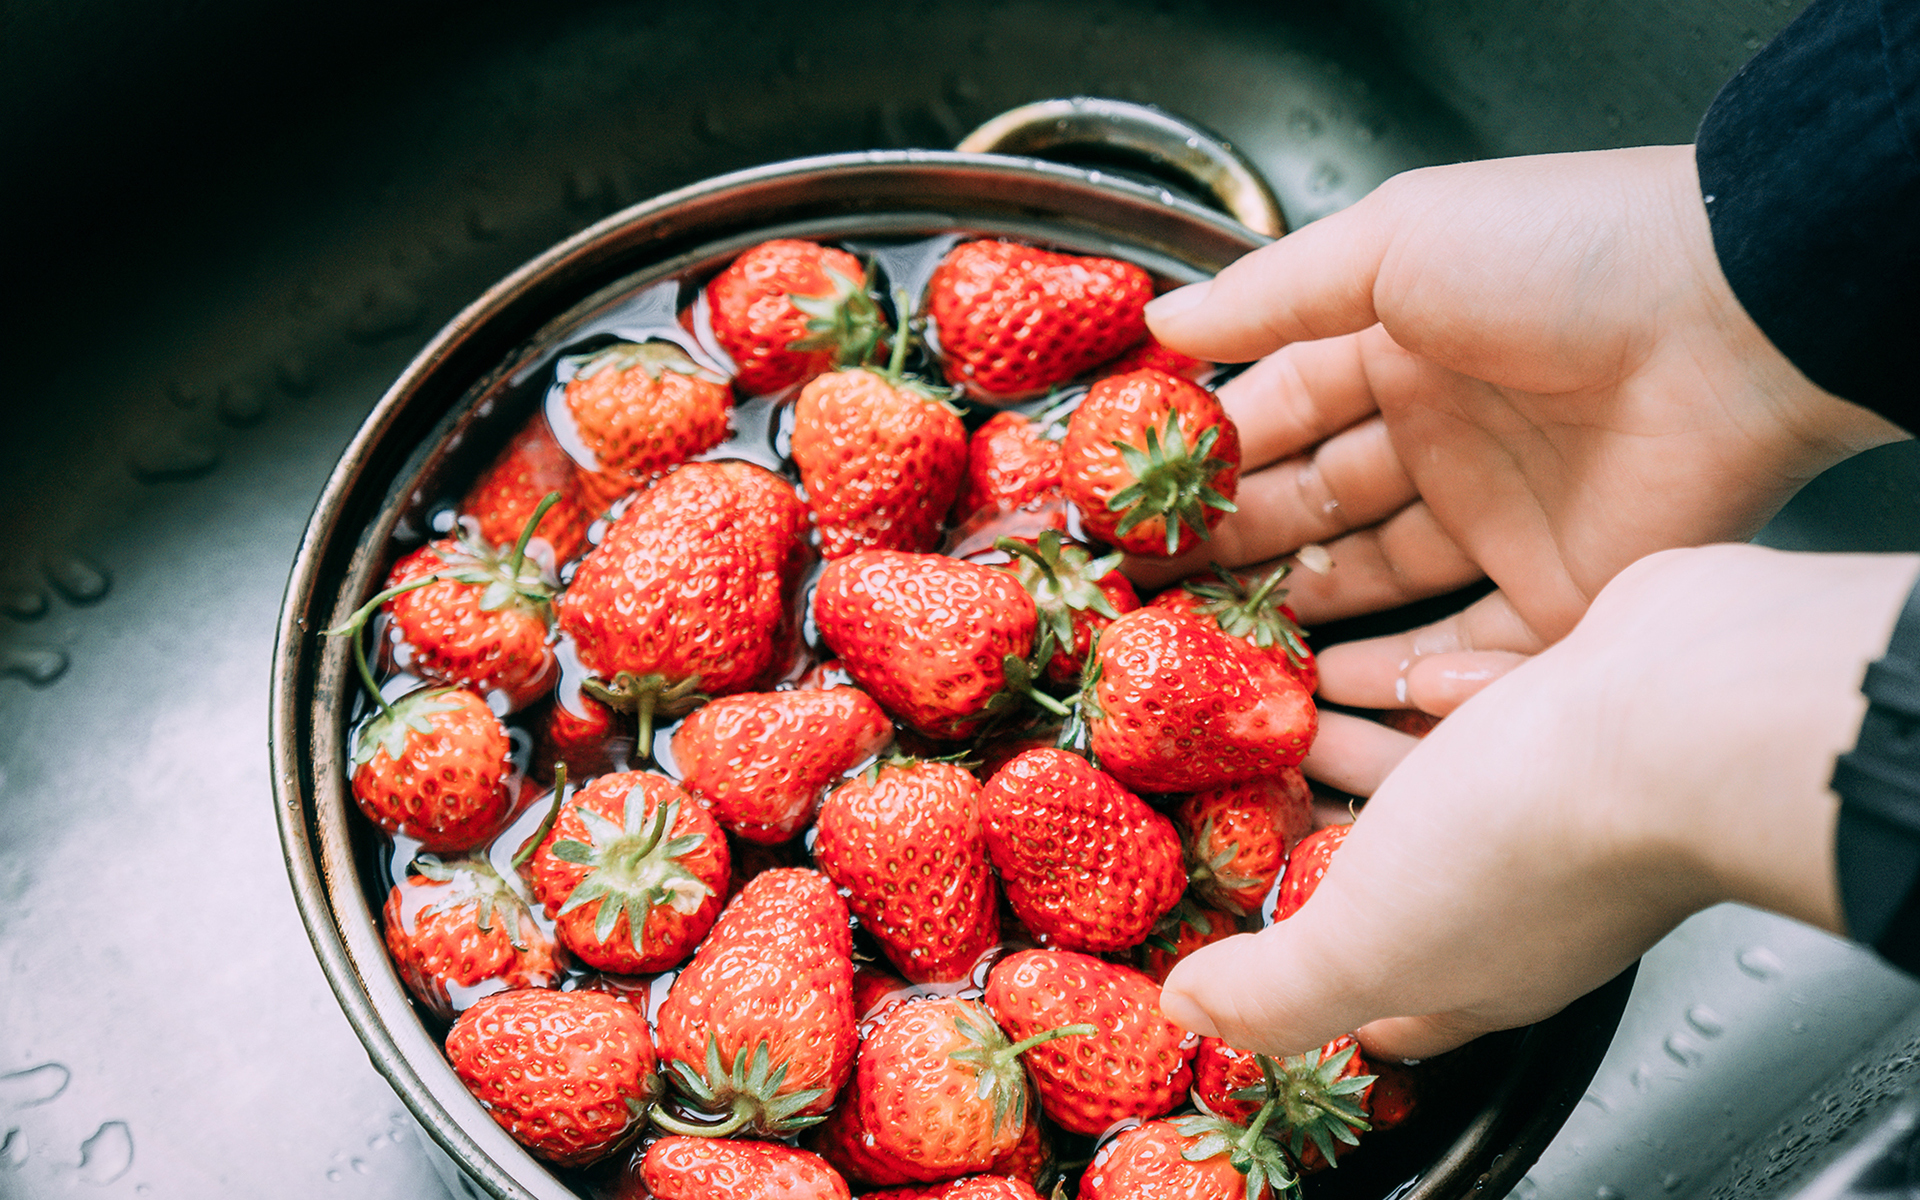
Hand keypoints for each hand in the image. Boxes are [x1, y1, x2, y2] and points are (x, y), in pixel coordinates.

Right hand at [1135, 146, 1904, 667]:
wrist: (1732, 320)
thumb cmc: (1562, 258)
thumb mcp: (1393, 245)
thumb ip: (1271, 296)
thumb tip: (1162, 328)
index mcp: (1400, 349)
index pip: (1278, 411)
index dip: (1204, 455)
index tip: (1131, 501)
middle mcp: (1442, 437)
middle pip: (1312, 503)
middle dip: (1229, 543)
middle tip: (1148, 588)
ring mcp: (1496, 521)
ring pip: (1370, 583)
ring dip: (1292, 612)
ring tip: (1209, 645)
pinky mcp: (1553, 597)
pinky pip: (1459, 651)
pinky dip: (1392, 676)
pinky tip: (1318, 689)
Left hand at [1160, 544, 1919, 1060]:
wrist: (1680, 715)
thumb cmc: (1528, 842)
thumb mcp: (1363, 942)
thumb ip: (1275, 987)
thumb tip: (1195, 1011)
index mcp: (1475, 969)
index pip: (1382, 995)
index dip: (1309, 971)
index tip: (1244, 929)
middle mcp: (1526, 890)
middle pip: (1402, 871)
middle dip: (1322, 832)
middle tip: (1254, 786)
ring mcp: (1562, 794)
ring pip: (1440, 775)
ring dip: (1360, 744)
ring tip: (1290, 706)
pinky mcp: (1585, 705)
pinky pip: (1493, 698)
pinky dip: (1431, 686)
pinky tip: (1386, 665)